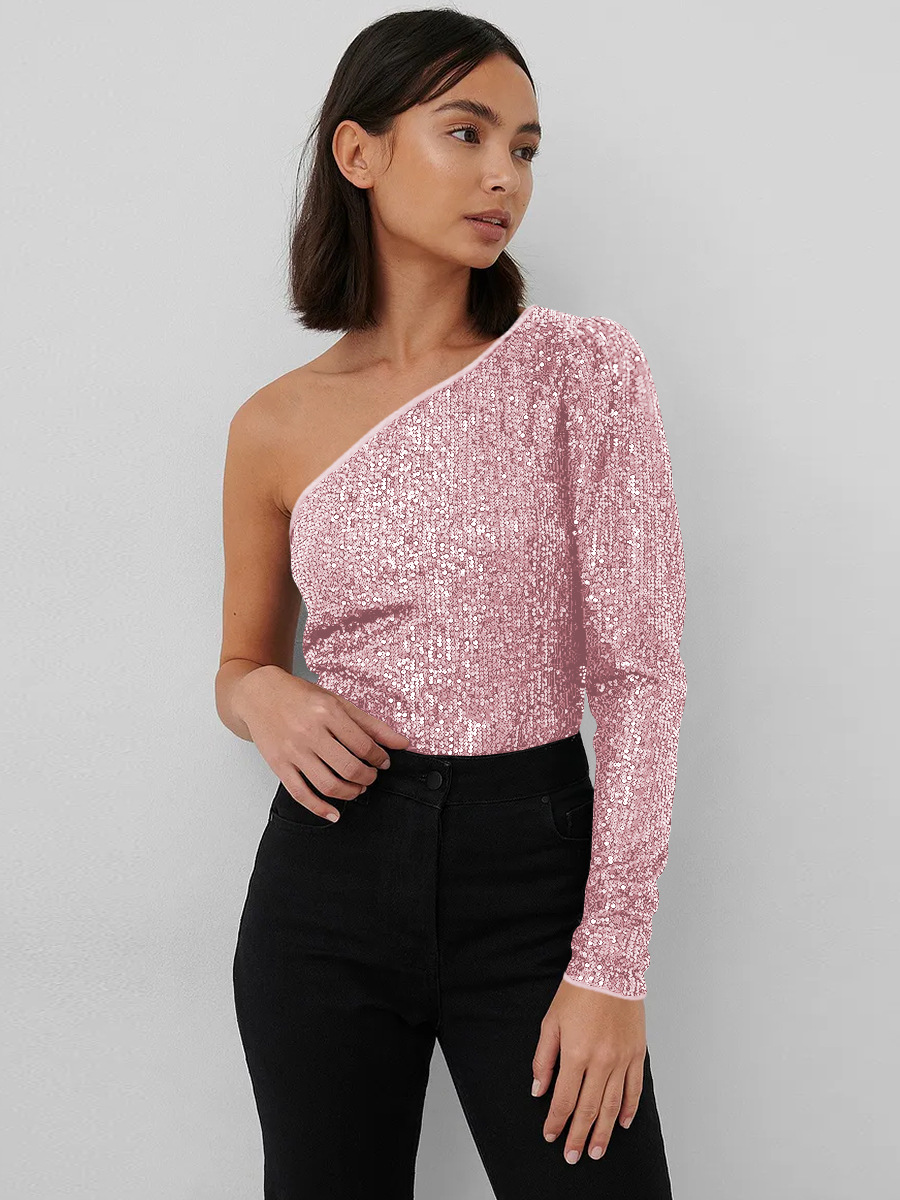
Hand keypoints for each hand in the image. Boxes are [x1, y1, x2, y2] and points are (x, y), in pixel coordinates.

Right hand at [234, 666, 409, 820]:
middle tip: (371, 776)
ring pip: (327, 784)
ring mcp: (292, 751)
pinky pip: (301, 794)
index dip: (379, 758)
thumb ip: (371, 725)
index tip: (383, 762)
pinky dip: (320, 809)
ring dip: (350, 793)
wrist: (259, 694)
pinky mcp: (278, 765)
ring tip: (357, 788)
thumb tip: (402, 743)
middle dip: (367, 777)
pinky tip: (334, 813)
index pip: (363, 745)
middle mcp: (309, 732)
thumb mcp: (338, 702)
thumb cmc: (301, 697)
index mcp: (327, 712)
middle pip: (348, 768)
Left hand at [531, 978, 645, 1163]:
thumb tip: (538, 1090)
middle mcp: (601, 1061)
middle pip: (589, 1108)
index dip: (556, 1121)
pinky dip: (630, 1108)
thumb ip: (543, 1059)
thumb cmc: (577, 992)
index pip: (563, 1099)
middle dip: (579, 1135)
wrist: (610, 968)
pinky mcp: (637, 1053)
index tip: (551, 1135)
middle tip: (573, 1156)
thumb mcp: (550, 1022)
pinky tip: (624, 1123)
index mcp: (576, 1053)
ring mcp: (622, 1059)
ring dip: (605, 1131)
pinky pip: (635, 1088)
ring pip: (614, 1105)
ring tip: (597, 1150)